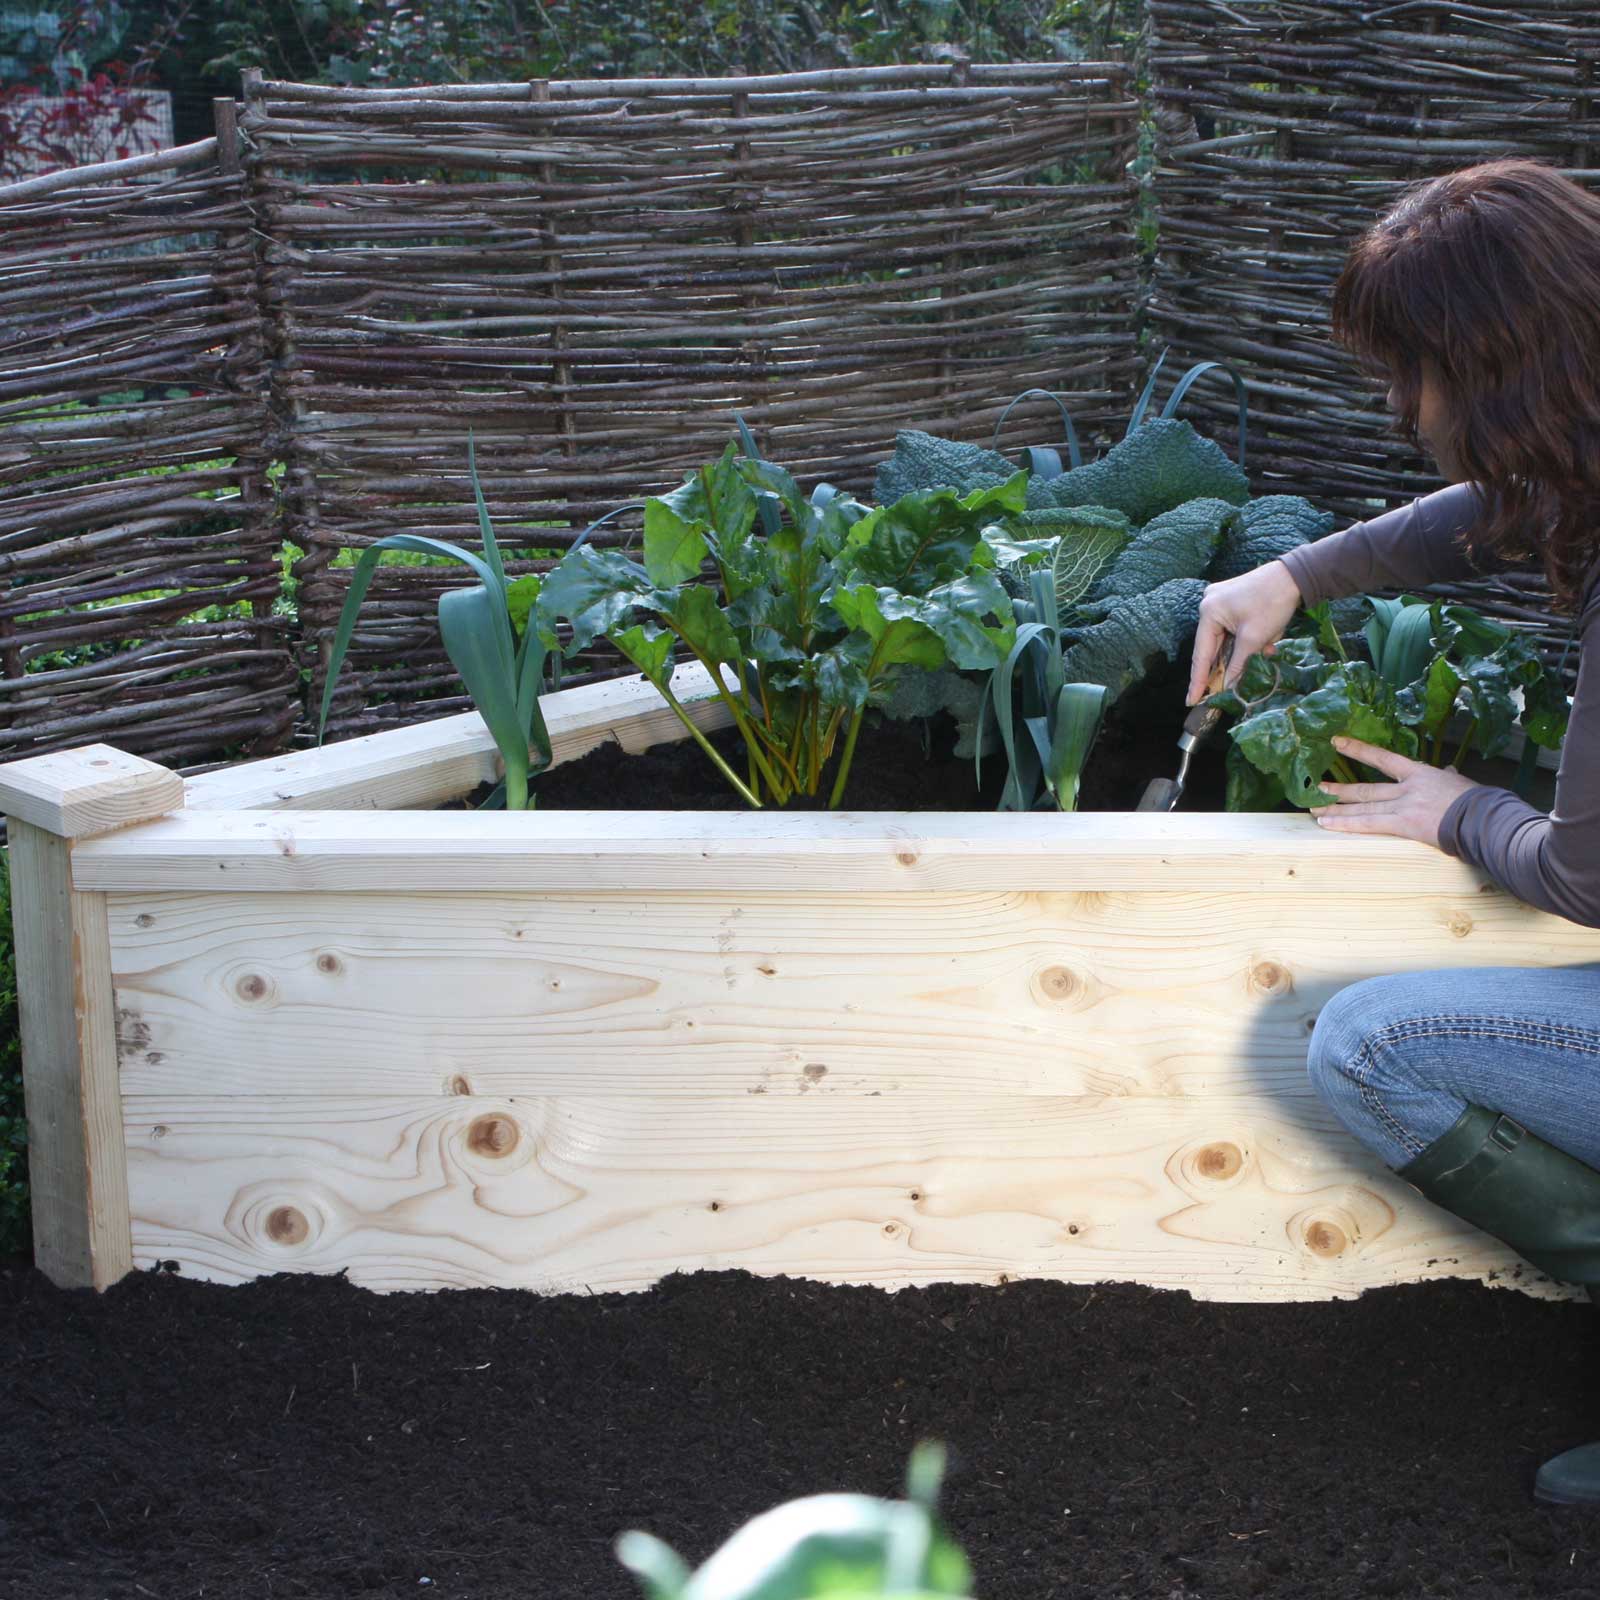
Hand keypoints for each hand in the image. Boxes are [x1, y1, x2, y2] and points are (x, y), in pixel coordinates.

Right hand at [1187, 560, 1304, 704]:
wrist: (1295, 575)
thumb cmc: (1272, 603)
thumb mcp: (1254, 638)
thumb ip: (1238, 664)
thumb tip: (1229, 686)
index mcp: (1209, 612)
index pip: (1201, 653)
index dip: (1198, 680)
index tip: (1191, 700)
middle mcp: (1209, 604)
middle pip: (1212, 645)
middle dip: (1226, 664)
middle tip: (1219, 691)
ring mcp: (1220, 600)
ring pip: (1226, 637)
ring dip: (1243, 650)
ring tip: (1265, 649)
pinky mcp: (1232, 600)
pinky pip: (1234, 627)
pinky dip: (1248, 638)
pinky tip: (1267, 641)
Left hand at [1309, 735, 1480, 845]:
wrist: (1486, 817)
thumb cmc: (1480, 802)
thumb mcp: (1462, 783)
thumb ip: (1448, 776)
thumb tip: (1447, 769)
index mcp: (1421, 774)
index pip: (1383, 758)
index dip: (1359, 749)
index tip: (1338, 742)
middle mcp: (1407, 787)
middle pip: (1367, 788)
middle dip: (1341, 790)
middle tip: (1320, 787)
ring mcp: (1403, 805)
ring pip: (1363, 806)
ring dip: (1337, 808)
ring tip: (1315, 807)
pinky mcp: (1403, 824)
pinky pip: (1368, 823)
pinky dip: (1345, 823)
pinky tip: (1327, 823)